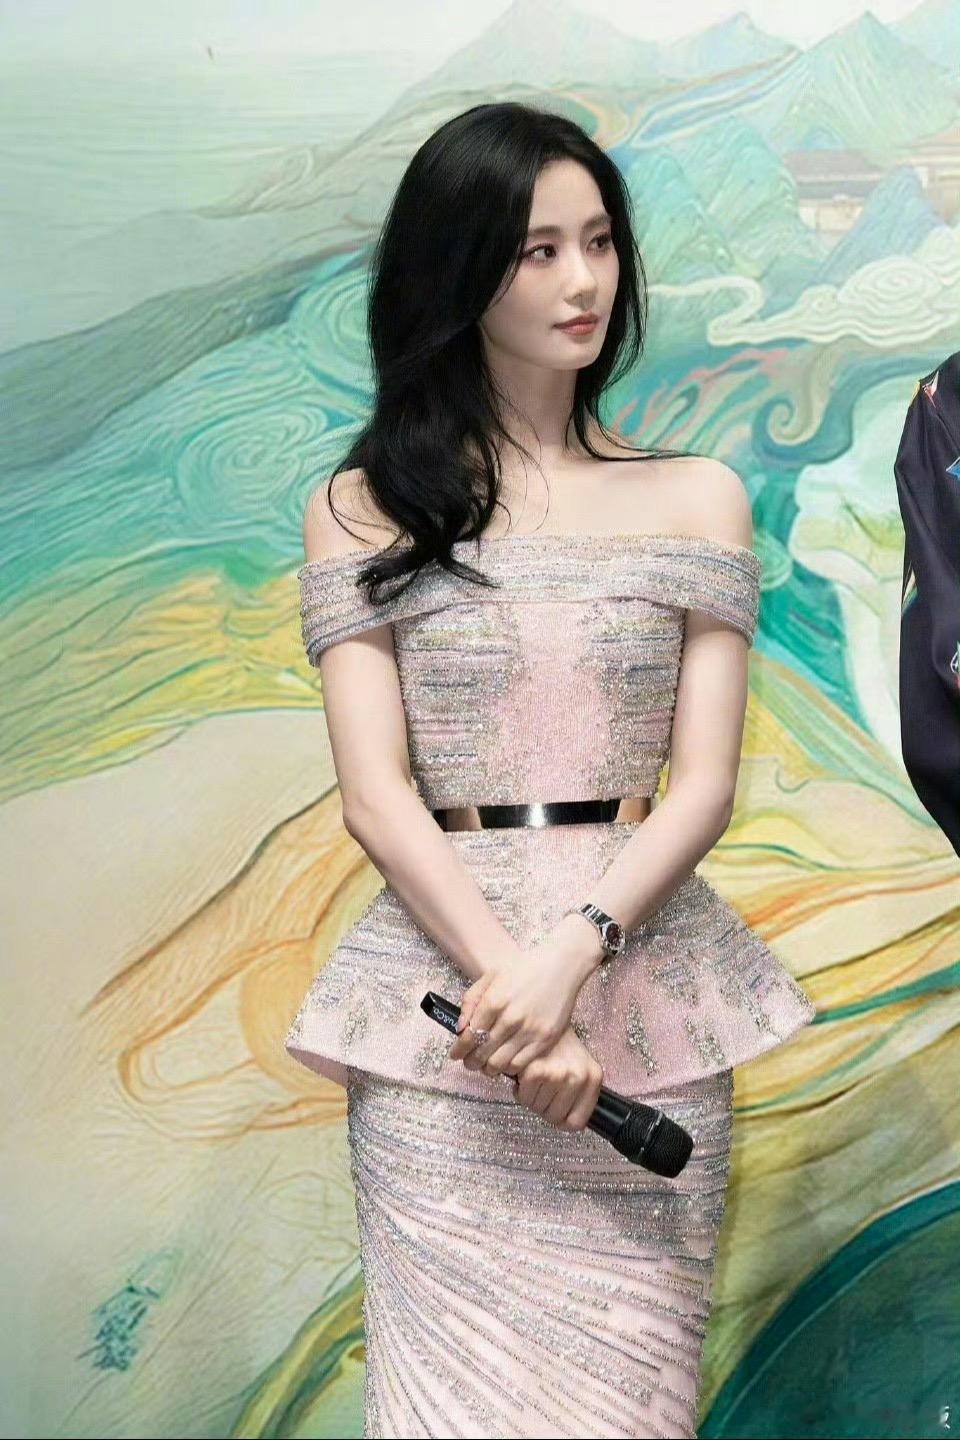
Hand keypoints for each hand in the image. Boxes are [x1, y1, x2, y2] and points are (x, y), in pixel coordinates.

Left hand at [447, 914, 603, 1078]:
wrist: (561, 966)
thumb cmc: (524, 969)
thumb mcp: (491, 976)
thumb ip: (471, 1000)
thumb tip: (460, 1028)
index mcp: (494, 1001)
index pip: (469, 1037)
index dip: (459, 1050)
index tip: (455, 1055)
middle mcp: (510, 1019)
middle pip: (482, 1053)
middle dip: (471, 1062)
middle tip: (469, 1062)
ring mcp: (529, 1031)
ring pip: (500, 1064)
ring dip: (488, 1069)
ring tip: (486, 1065)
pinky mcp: (545, 1039)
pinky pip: (521, 1065)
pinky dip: (509, 1069)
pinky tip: (506, 1062)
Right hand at [511, 1026, 603, 1131]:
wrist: (542, 1016)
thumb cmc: (558, 1044)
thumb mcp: (579, 1067)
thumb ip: (577, 1095)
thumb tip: (564, 1122)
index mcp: (594, 1078)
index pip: (575, 1123)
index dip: (560, 1120)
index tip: (553, 1110)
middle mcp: (579, 1077)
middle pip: (553, 1117)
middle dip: (543, 1107)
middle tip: (540, 1090)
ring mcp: (559, 1074)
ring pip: (537, 1108)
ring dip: (531, 1098)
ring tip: (534, 1079)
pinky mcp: (538, 1070)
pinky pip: (525, 1097)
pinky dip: (520, 1090)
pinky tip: (524, 1076)